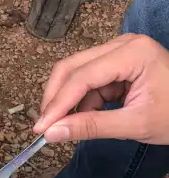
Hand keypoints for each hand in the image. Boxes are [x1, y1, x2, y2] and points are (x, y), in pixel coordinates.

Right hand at [33, 34, 168, 144]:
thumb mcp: (135, 125)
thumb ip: (91, 127)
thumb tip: (51, 133)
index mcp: (132, 53)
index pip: (81, 77)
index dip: (57, 104)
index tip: (41, 128)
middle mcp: (122, 44)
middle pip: (72, 68)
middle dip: (55, 99)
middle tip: (45, 127)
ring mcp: (119, 51)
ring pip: (75, 73)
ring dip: (66, 101)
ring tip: (63, 126)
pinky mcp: (116, 64)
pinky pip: (87, 80)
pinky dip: (80, 101)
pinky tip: (81, 118)